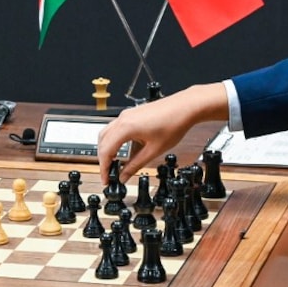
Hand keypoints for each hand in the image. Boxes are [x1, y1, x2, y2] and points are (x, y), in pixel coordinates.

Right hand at [95, 84, 227, 183]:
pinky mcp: (132, 114)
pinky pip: (115, 128)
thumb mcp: (153, 151)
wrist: (185, 107)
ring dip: (107, 149)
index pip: (105, 151)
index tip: (106, 179)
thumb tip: (124, 176)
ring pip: (107, 134)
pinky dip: (114, 141)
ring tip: (114, 164)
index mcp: (125, 128)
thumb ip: (135, 165)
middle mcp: (122, 119)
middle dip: (103, 160)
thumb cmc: (174, 124)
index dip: (104, 168)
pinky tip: (123, 151)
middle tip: (108, 174)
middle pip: (102, 142)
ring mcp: (126, 115)